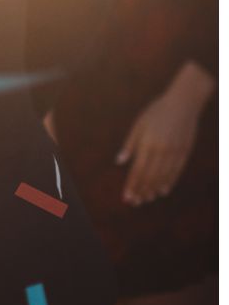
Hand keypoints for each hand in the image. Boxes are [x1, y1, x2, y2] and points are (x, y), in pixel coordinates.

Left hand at [117, 63, 214, 204]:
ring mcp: (174, 152)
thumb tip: (119, 162)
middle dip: (141, 190)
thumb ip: (130, 145)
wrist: (183, 102)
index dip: (132, 185)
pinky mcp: (185, 151)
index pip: (137, 170)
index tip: (126, 197)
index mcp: (147, 143)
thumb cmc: (156, 112)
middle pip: (150, 176)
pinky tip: (163, 190)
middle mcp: (161, 150)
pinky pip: (176, 171)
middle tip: (135, 202)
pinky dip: (169, 181)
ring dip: (154, 189)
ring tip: (147, 199)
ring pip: (163, 176)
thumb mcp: (139, 125)